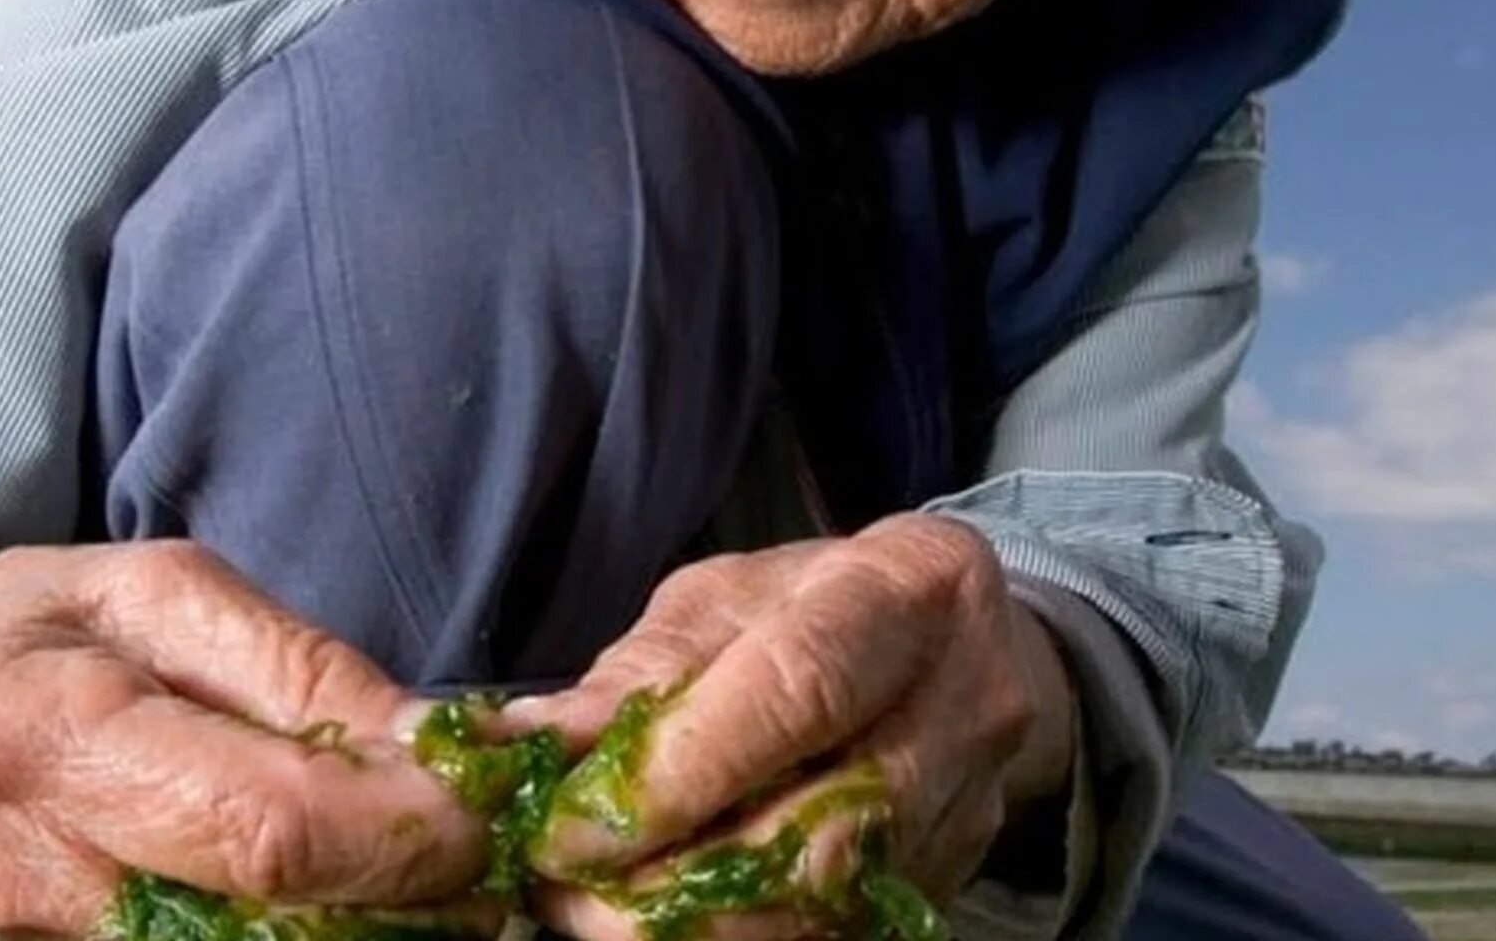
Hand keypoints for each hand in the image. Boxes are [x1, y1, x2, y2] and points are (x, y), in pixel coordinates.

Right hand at [0, 542, 487, 937]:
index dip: (397, 829)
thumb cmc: (60, 620)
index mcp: (39, 733)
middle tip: (484, 848)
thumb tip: (435, 750)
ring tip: (425, 860)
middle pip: (268, 920)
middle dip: (402, 890)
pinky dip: (307, 925)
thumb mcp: (177, 591)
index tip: (484, 805)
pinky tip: (352, 880)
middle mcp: (27, 868)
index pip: (262, 825)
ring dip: (364, 917)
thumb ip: (302, 672)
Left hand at [505, 515, 1075, 940]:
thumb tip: (525, 741)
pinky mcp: (952, 876)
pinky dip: (745, 934)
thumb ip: (638, 673)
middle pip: (824, 827)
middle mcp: (964, 702)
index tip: (572, 828)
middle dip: (678, 881)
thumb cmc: (814, 605)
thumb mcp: (725, 601)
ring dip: (703, 927)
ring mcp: (970, 803)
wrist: (955, 643)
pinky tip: (671, 924)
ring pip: (833, 902)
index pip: (795, 692)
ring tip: (598, 915)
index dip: (679, 773)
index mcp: (907, 589)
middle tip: (567, 894)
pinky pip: (840, 929)